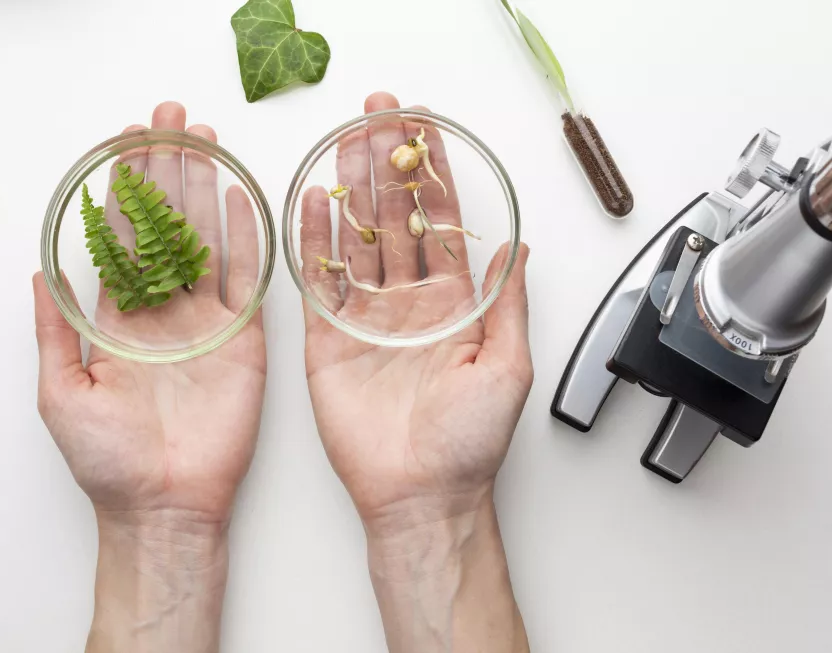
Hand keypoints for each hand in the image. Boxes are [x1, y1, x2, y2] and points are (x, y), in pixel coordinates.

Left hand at [33, 101, 264, 652]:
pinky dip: (246, 240)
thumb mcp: (60, 392)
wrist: (163, 506)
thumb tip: (36, 272)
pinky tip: (240, 199)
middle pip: (168, 227)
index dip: (124, 191)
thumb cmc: (106, 461)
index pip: (123, 241)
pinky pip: (246, 282)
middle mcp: (164, 313)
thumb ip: (54, 331)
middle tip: (172, 119)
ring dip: (207, 189)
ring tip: (206, 140)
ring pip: (208, 242)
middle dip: (168, 171)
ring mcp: (207, 324)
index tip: (125, 143)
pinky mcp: (244, 341)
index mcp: (119, 321)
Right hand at [301, 92, 531, 652]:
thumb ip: (507, 303)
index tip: (424, 130)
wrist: (422, 496)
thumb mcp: (509, 366)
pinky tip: (311, 203)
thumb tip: (520, 246)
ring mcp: (366, 319)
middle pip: (395, 220)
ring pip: (357, 240)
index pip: (442, 224)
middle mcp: (408, 304)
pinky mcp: (329, 341)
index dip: (433, 176)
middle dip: (386, 166)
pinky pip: (320, 283)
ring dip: (351, 190)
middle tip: (375, 115)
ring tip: (344, 141)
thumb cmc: (470, 443)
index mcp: (453, 305)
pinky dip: (313, 242)